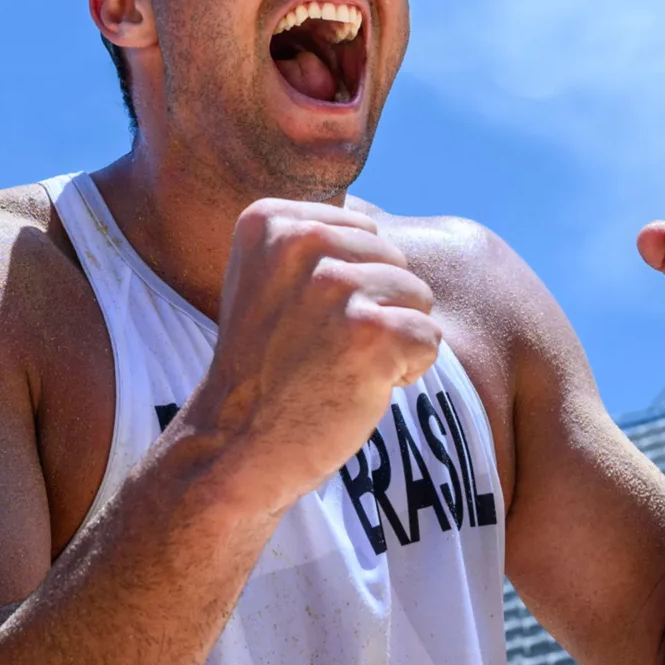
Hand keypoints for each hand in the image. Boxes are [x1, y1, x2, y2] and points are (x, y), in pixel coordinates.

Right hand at [183, 200, 442, 508]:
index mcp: (270, 220)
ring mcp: (335, 286)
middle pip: (394, 259)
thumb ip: (316, 244)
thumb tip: (377, 226)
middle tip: (319, 348)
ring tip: (336, 366)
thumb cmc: (263, 367)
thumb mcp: (268, 280)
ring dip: (390, 340)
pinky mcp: (370, 332)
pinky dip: (405, 371)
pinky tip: (355, 387)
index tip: (299, 319)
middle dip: (374, 306)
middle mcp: (301, 241)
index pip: (363, 231)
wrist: (235, 444)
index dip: (348, 282)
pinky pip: (429, 338)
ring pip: (417, 296)